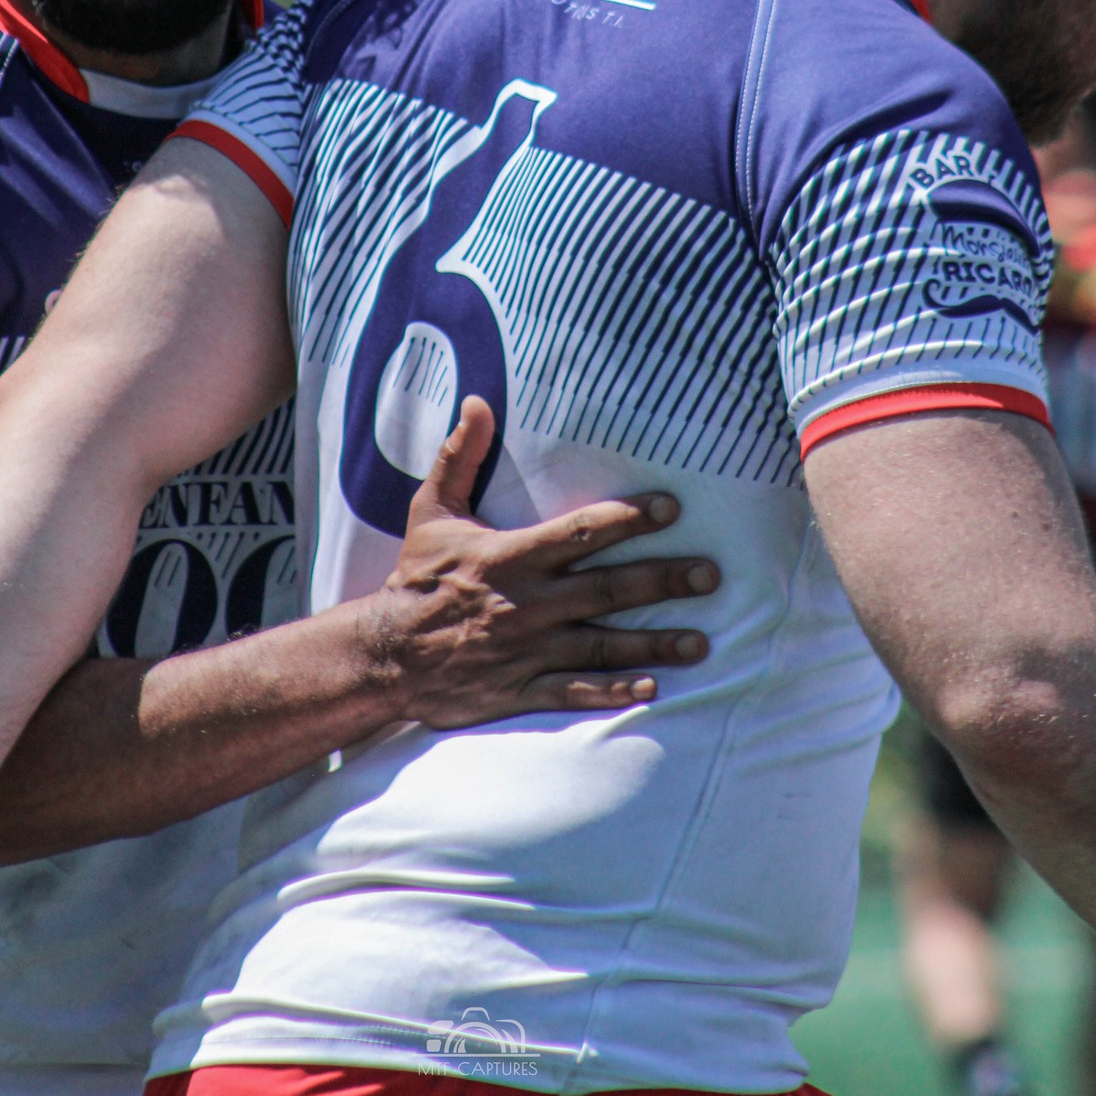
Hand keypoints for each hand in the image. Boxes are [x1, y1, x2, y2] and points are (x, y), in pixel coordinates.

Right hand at [364, 395, 716, 727]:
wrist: (386, 653)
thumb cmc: (416, 578)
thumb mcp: (431, 510)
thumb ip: (459, 457)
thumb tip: (477, 402)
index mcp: (510, 557)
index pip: (580, 532)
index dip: (629, 519)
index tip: (672, 508)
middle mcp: (528, 604)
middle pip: (608, 589)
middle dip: (662, 581)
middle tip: (709, 574)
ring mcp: (526, 651)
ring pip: (602, 645)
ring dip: (654, 643)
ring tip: (701, 642)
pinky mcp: (519, 690)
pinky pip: (574, 693)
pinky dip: (613, 691)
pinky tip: (651, 688)